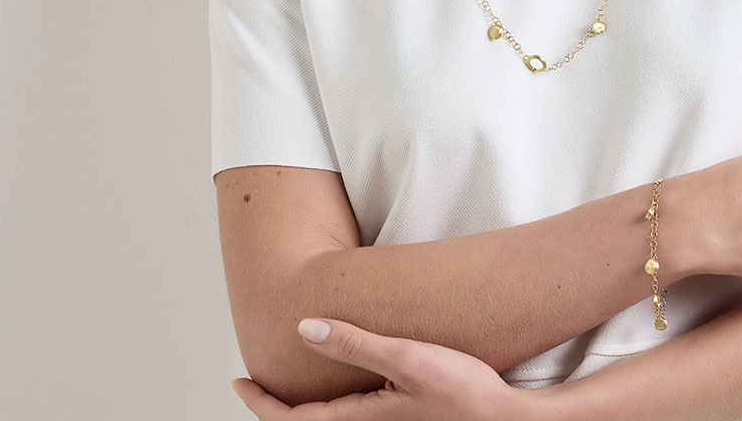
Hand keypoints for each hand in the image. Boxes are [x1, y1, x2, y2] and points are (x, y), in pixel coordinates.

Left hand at [230, 317, 538, 420]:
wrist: (504, 418)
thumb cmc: (461, 391)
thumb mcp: (405, 357)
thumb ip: (355, 343)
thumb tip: (304, 330)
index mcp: (359, 420)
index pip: (291, 420)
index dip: (259, 403)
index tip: (237, 382)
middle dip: (276, 409)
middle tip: (255, 383)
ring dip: (303, 409)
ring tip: (291, 380)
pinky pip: (351, 419)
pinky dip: (331, 408)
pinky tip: (341, 386)